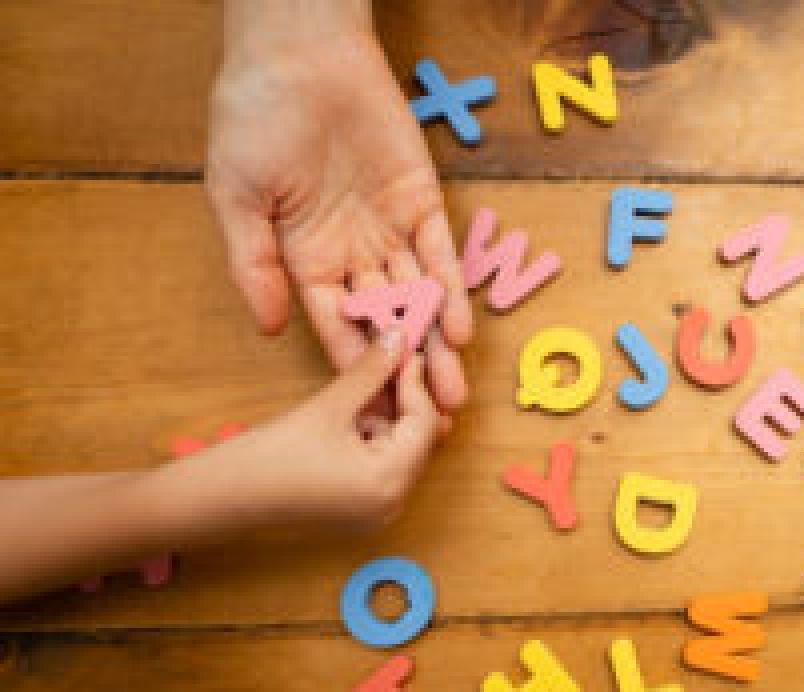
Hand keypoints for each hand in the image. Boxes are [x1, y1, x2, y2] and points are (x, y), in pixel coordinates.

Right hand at [178, 329, 440, 531]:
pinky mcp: (360, 509)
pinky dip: (373, 436)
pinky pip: (382, 465)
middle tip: (391, 359)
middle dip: (404, 399)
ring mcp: (377, 511)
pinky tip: (351, 413)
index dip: (416, 382)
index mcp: (388, 483)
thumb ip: (369, 372)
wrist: (222, 496)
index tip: (408, 348)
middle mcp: (392, 504)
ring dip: (387, 416)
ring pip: (400, 450)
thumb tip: (398, 339)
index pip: (424, 424)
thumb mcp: (328, 406)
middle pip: (418, 440)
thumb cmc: (269, 457)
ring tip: (364, 384)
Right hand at [206, 5, 469, 410]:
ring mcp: (389, 229)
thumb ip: (254, 266)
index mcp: (305, 260)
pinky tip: (460, 331)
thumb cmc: (254, 120)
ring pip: (419, 297)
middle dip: (407, 369)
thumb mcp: (236, 199)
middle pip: (387, 322)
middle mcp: (352, 253)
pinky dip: (451, 290)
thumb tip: (266, 330)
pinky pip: (440, 253)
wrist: (297, 54)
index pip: (337, 326)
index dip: (356, 368)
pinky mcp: (421, 200)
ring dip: (437, 343)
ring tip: (452, 391)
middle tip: (430, 418)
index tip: (374, 415)